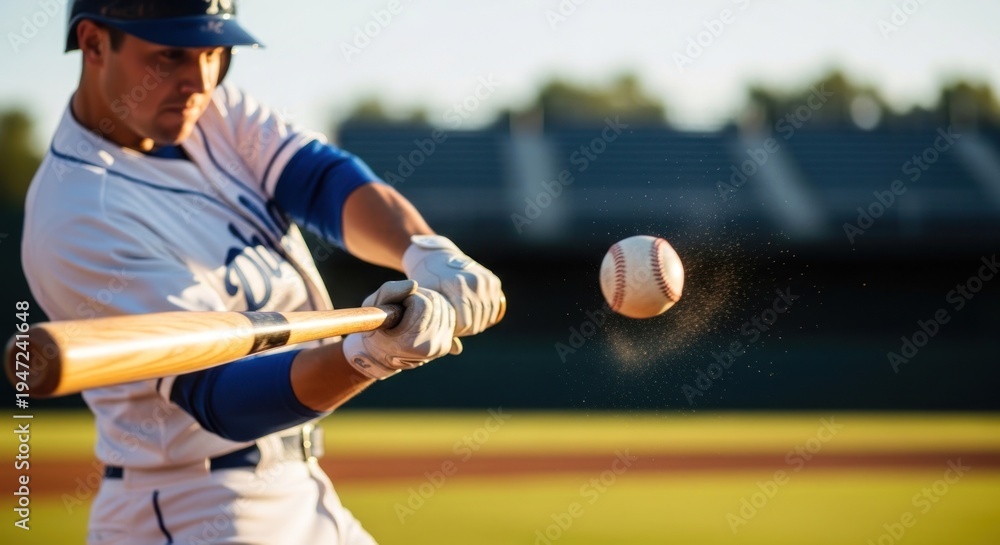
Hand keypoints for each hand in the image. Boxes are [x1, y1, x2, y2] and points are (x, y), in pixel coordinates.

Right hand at [342, 280, 461, 379]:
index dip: (410, 298)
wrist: (380, 355)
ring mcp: (440, 347)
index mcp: (411, 342)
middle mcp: (430, 347)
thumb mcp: (372, 308)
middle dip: (421, 298)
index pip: (423, 304)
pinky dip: (438, 311)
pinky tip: (423, 318)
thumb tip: (414, 284)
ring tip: (412, 313)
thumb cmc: (374, 328)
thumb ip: (389, 292)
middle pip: (436, 303)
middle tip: (406, 307)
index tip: (399, 306)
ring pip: (445, 307)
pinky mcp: (445, 345)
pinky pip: (450, 315)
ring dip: (430, 303)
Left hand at [402, 235, 505, 336]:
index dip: (457, 331)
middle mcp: (475, 281)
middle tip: (455, 328)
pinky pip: (494, 306)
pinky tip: (475, 316)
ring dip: (477, 323)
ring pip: (487, 315)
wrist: (435, 256)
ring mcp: (486, 280)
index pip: (465, 322)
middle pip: (477, 320)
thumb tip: (456, 350)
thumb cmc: (426, 281)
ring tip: (463, 322)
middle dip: (466, 329)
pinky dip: (486, 315)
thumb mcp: (428, 300)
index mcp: (457, 285)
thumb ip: (440, 324)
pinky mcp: (492, 280)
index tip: (447, 329)